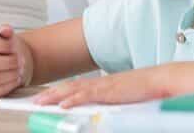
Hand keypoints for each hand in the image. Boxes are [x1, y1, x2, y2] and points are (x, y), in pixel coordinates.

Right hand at [0, 25, 32, 99]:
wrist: (8, 64)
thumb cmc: (5, 51)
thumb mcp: (6, 38)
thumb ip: (6, 31)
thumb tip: (6, 30)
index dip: (2, 45)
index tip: (13, 47)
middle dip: (8, 63)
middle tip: (19, 61)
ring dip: (11, 75)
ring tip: (19, 70)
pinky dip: (9, 85)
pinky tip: (15, 79)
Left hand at [33, 65, 172, 107]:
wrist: (159, 81)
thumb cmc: (143, 91)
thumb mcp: (121, 98)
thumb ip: (107, 103)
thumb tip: (96, 112)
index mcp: (100, 85)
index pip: (74, 87)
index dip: (57, 91)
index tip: (45, 97)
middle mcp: (98, 84)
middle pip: (68, 87)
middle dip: (50, 94)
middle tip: (35, 100)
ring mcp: (103, 87)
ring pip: (73, 90)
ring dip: (55, 96)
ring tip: (41, 102)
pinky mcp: (109, 92)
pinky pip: (87, 96)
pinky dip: (73, 99)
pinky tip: (63, 105)